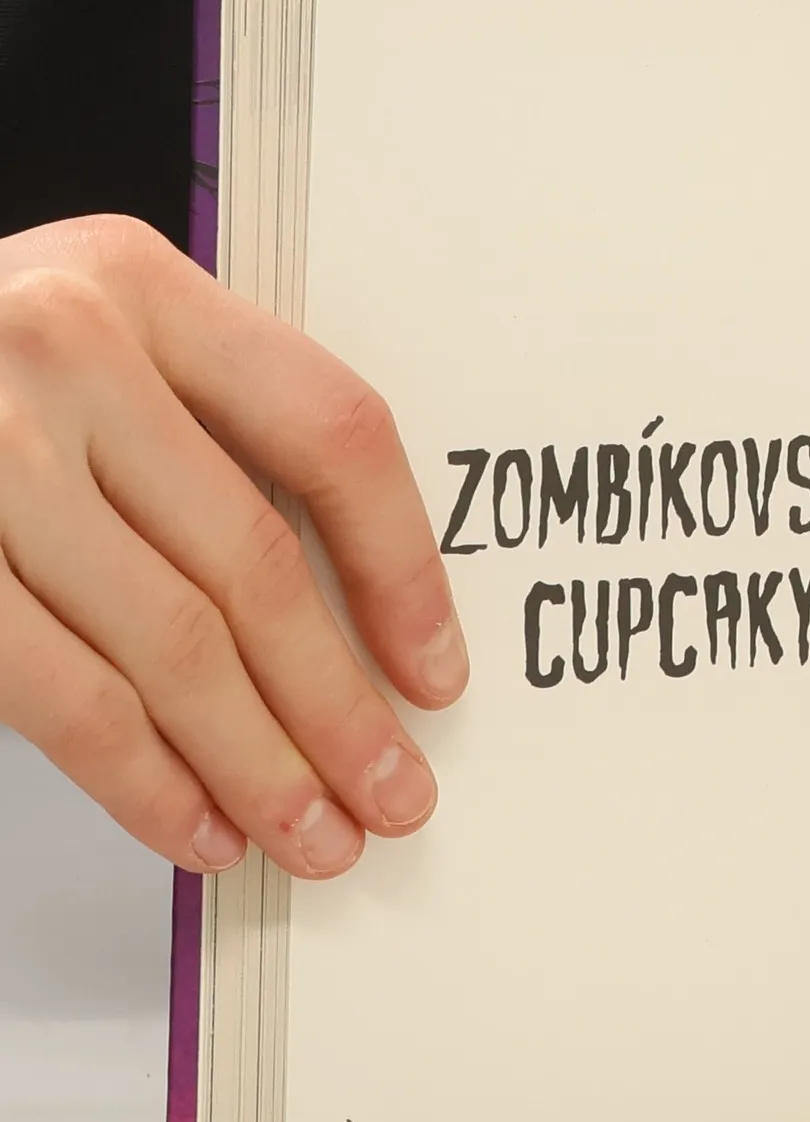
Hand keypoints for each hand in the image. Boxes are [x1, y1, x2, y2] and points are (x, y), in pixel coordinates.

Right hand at [0, 215, 467, 878]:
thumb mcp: (87, 349)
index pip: (329, 432)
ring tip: (317, 837)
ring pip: (170, 645)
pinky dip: (145, 780)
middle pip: (254, 562)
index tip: (436, 670)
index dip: (401, 568)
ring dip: (259, 766)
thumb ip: (204, 437)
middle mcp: (61, 351)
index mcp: (138, 284)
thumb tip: (352, 632)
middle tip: (395, 793)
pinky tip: (200, 827)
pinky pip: (66, 696)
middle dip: (339, 707)